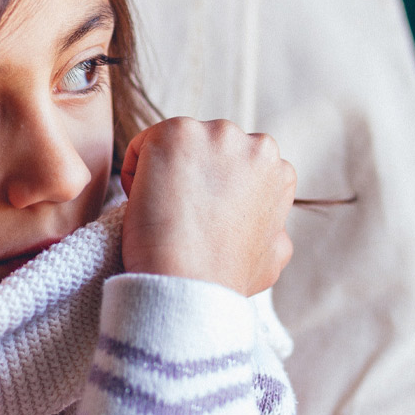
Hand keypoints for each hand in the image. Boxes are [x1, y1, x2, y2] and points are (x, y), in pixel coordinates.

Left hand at [120, 117, 295, 295]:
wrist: (189, 281)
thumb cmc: (223, 278)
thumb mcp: (272, 255)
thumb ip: (274, 229)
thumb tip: (272, 228)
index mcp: (278, 170)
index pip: (234, 167)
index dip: (210, 196)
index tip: (199, 221)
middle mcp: (254, 143)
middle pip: (205, 151)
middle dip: (189, 177)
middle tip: (178, 217)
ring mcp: (215, 134)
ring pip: (175, 146)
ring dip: (163, 174)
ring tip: (164, 213)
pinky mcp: (175, 133)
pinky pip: (142, 147)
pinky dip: (136, 174)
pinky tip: (146, 204)